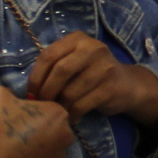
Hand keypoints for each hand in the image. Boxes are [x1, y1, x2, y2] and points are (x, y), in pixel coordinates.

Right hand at [0, 84, 73, 157]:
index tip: (17, 117)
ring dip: (38, 150)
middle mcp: (66, 137)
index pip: (49, 109)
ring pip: (50, 151)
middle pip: (54, 130)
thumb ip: (12, 91)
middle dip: (40, 131)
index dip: (32, 112)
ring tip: (15, 151)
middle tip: (17, 134)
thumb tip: (13, 98)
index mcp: (59, 114)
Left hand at [27, 30, 157, 135]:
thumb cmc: (92, 74)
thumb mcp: (75, 61)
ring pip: (71, 91)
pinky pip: (83, 104)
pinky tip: (71, 117)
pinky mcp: (111, 87)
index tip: (30, 93)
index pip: (49, 55)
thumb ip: (55, 65)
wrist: (127, 85)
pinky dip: (73, 114)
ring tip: (57, 112)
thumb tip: (30, 90)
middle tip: (42, 105)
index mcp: (78, 39)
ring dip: (60, 106)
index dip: (36, 77)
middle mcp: (93, 48)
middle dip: (46, 91)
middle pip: (60, 71)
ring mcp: (104, 67)